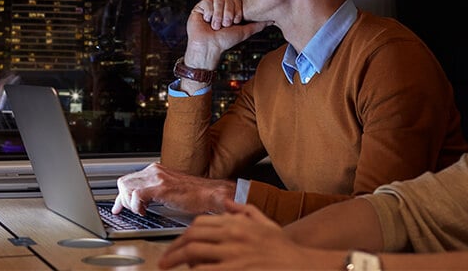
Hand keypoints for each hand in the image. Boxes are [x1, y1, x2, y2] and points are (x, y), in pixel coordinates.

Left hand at [111, 163, 235, 215]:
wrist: (211, 193)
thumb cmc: (195, 194)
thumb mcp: (169, 190)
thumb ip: (154, 192)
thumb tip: (141, 202)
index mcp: (156, 170)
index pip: (129, 179)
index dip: (121, 195)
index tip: (118, 207)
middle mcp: (154, 171)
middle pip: (123, 182)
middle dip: (122, 199)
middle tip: (129, 211)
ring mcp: (157, 178)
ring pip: (126, 187)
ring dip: (129, 203)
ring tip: (140, 211)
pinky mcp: (161, 188)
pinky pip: (137, 195)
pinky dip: (136, 206)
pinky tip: (145, 212)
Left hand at [159, 201, 324, 269]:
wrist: (302, 265)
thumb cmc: (285, 249)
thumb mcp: (266, 224)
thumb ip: (245, 211)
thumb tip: (226, 203)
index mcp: (237, 224)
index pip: (200, 224)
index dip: (184, 235)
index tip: (177, 244)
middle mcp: (233, 236)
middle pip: (192, 237)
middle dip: (173, 248)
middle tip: (164, 260)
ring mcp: (233, 254)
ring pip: (194, 253)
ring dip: (176, 260)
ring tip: (167, 267)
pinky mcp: (235, 270)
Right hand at [184, 0, 268, 69]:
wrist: (209, 47)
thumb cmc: (225, 42)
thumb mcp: (244, 32)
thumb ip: (258, 25)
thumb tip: (271, 20)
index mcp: (230, 12)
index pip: (237, 1)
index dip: (237, 11)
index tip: (235, 22)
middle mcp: (220, 9)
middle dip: (228, 14)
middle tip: (225, 25)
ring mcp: (210, 7)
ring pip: (218, 0)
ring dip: (218, 15)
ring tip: (215, 26)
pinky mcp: (200, 8)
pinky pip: (207, 1)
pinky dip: (208, 13)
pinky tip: (207, 21)